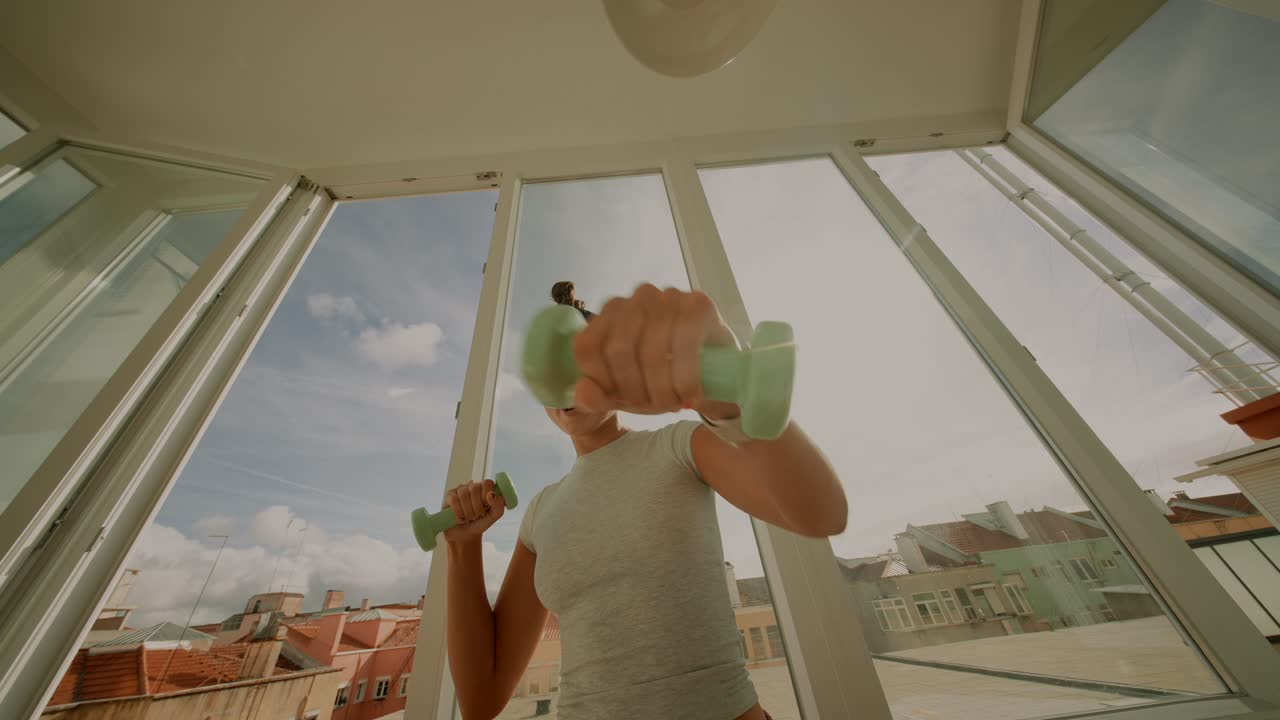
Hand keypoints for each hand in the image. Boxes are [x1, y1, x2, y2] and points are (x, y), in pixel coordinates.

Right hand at [442, 479, 503, 544]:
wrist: (466, 535)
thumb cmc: (480, 523)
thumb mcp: (494, 516)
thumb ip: (498, 505)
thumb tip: (491, 494)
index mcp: (485, 488)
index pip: (487, 483)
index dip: (487, 496)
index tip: (486, 507)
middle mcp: (472, 486)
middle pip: (475, 489)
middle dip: (477, 507)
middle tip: (477, 516)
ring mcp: (460, 490)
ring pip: (464, 494)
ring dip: (468, 511)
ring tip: (468, 518)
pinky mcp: (449, 496)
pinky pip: (454, 500)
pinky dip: (458, 512)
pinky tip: (460, 518)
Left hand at [571, 284, 739, 418]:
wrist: (715, 373)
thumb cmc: (662, 380)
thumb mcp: (623, 395)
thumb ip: (595, 398)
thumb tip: (583, 395)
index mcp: (608, 315)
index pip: (587, 346)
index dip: (601, 382)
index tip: (621, 401)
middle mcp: (635, 299)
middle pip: (618, 350)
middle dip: (635, 389)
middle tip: (653, 408)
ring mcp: (666, 297)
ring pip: (651, 352)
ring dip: (662, 389)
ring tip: (672, 404)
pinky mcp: (697, 304)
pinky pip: (684, 345)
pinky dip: (686, 379)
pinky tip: (692, 396)